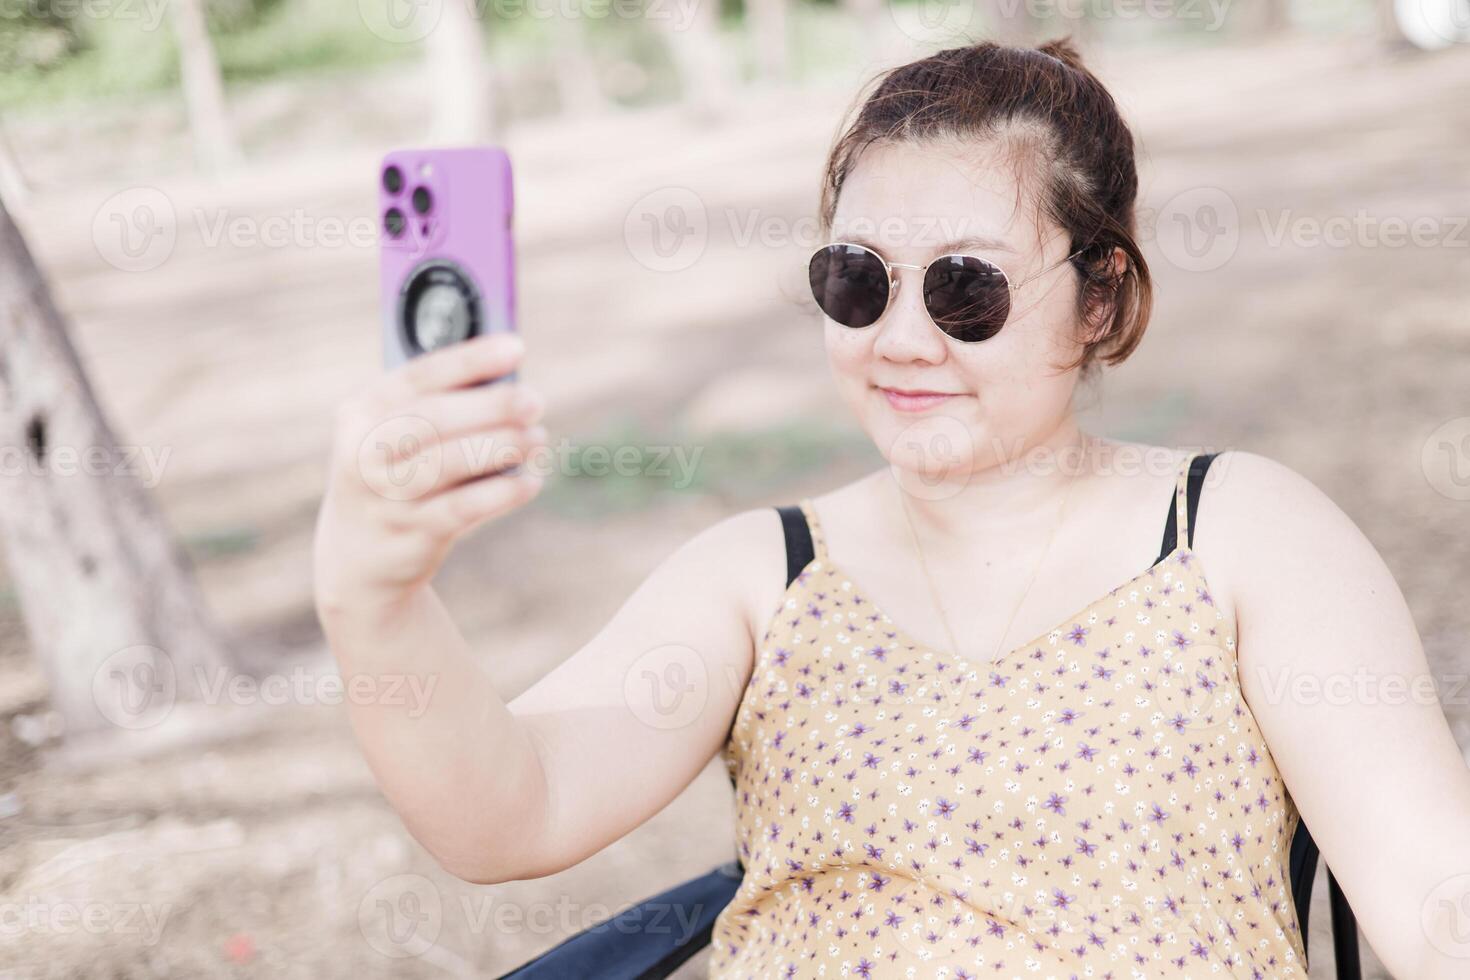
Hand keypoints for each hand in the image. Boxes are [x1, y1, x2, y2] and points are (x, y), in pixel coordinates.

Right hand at [314, 332, 546, 617]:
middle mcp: (364, 450)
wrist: (359, 555)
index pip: (418, 375)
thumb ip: (439, 406)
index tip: (516, 347)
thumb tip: (510, 383)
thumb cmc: (396, 474)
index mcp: (362, 411)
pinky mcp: (410, 534)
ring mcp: (384, 495)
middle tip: (534, 401)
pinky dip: (502, 492)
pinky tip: (530, 481)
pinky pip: (462, 508)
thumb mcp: (397, 434)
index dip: (470, 359)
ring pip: (448, 464)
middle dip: (492, 406)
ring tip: (536, 439)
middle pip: (433, 419)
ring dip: (501, 447)